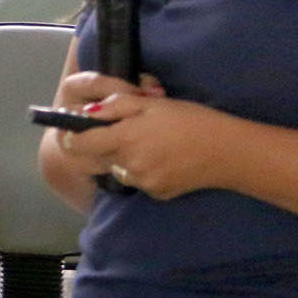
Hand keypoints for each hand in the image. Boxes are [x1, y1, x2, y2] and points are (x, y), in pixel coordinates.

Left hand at [59, 85, 238, 200]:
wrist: (226, 151)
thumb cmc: (189, 119)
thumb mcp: (151, 103)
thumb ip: (115, 107)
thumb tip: (87, 112)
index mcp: (124, 139)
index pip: (79, 144)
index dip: (71, 136)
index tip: (71, 130)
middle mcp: (128, 165)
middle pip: (100, 156)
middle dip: (106, 143)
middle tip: (130, 129)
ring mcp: (142, 183)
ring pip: (119, 168)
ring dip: (125, 157)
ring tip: (151, 143)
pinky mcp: (157, 194)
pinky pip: (139, 180)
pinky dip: (144, 170)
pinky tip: (164, 158)